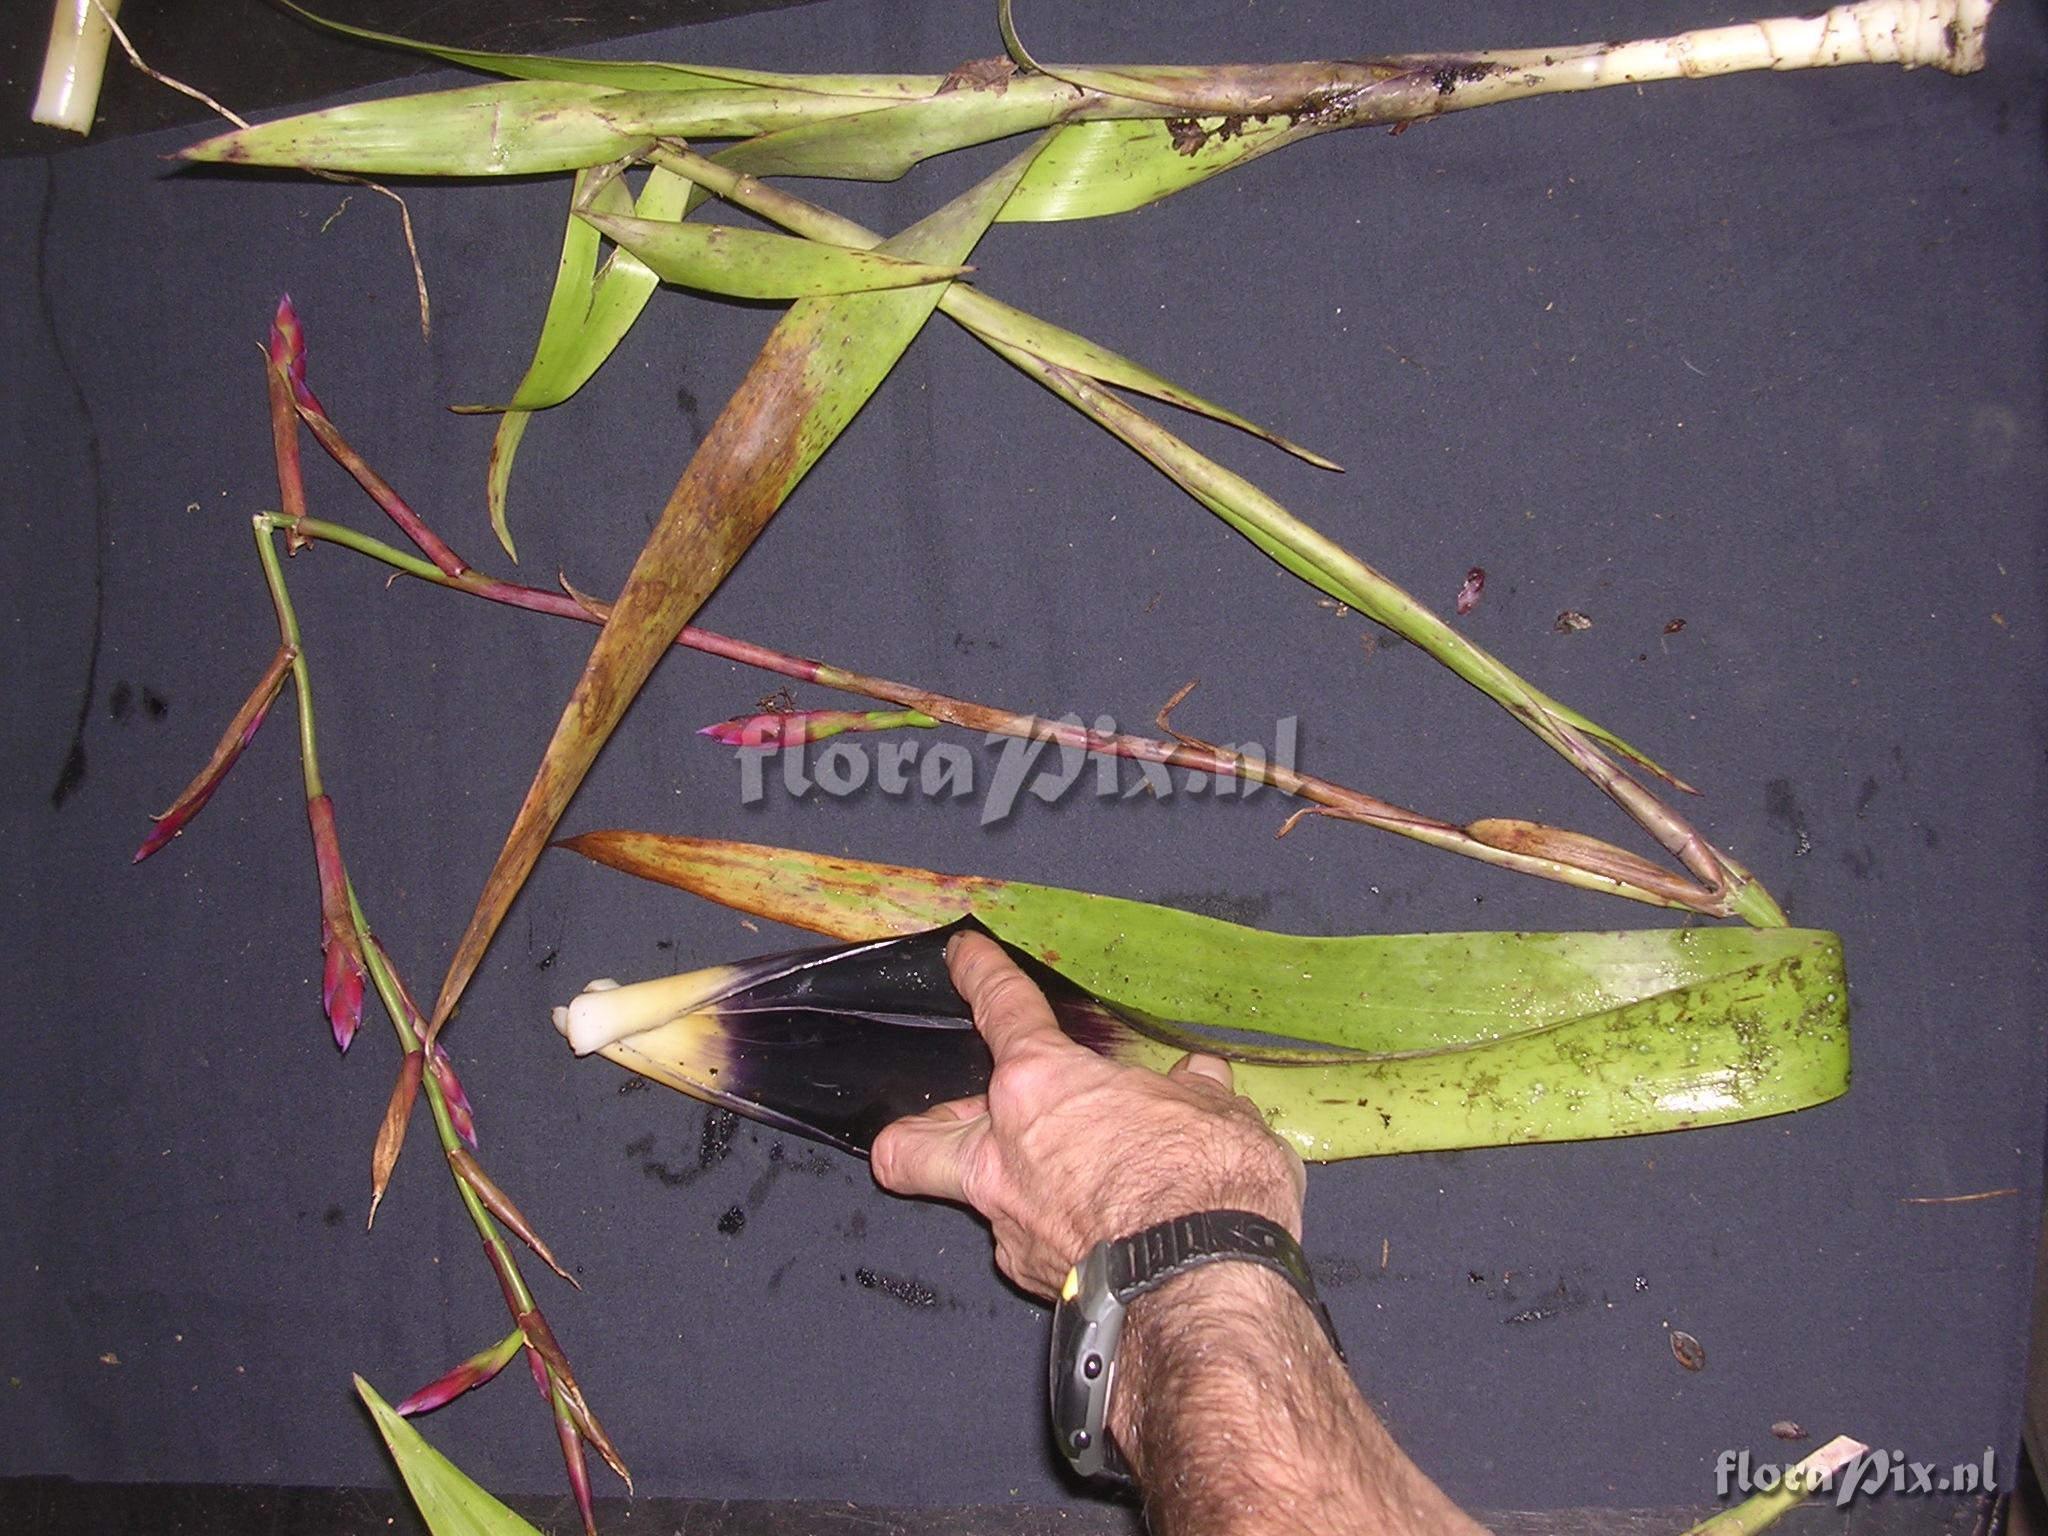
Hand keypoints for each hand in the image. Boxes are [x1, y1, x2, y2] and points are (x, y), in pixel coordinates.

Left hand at [870, 931, 1306, 1297]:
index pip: (1001, 1009)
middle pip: (913, 1138)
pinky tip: (1098, 1235)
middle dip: (922, 1127)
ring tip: (1039, 1185)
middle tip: (962, 1117)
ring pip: (967, 1202)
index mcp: (1043, 1086)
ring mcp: (1008, 1222)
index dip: (980, 974)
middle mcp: (1003, 1152)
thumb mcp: (1217, 1116)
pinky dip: (1056, 1234)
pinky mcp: (1034, 1280)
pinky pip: (1027, 1245)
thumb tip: (1198, 1083)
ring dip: (996, 1188)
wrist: (1203, 1287)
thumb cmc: (1209, 1180)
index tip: (964, 953)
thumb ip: (1193, 1096)